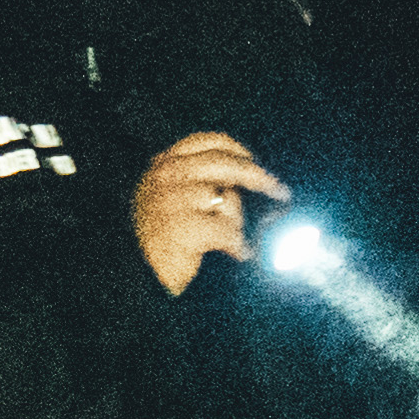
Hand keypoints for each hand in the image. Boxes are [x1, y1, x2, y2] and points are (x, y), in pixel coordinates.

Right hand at [134, 132, 289, 291]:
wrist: (137, 276)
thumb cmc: (162, 240)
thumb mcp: (179, 201)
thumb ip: (207, 184)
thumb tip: (243, 186)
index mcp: (165, 164)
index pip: (208, 142)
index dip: (238, 150)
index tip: (256, 160)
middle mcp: (165, 176)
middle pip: (224, 163)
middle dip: (257, 176)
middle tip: (280, 190)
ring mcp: (170, 200)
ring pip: (226, 199)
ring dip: (235, 221)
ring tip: (229, 241)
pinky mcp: (179, 227)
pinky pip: (226, 230)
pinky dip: (236, 244)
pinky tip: (236, 253)